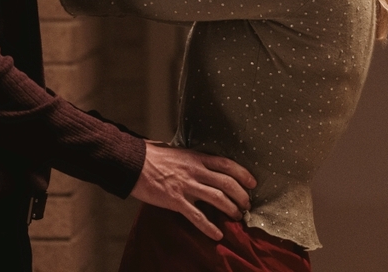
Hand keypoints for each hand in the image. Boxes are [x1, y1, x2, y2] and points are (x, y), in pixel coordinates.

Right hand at [130, 141, 255, 240]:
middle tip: (246, 205)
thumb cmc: (154, 157)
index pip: (227, 164)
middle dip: (241, 195)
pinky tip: (217, 234)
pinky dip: (209, 227)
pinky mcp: (175, 200)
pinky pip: (197, 216)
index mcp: (197, 157)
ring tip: (237, 217)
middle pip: (227, 182)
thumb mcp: (179, 152)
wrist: (134, 163)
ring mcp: (186, 185)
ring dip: (231, 209)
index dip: (243, 174)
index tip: (252, 183)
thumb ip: (194, 159)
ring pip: (217, 198)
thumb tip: (205, 164)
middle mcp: (195, 170)